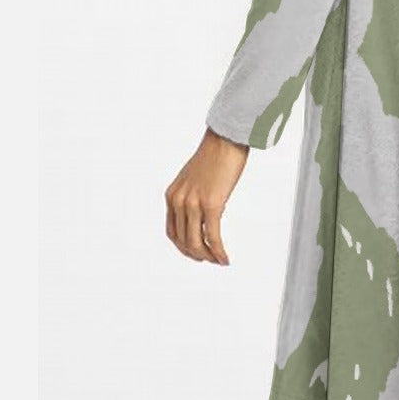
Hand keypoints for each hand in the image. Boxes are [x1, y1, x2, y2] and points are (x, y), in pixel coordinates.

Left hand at [165, 128, 248, 263]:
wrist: (226, 139)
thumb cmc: (215, 154)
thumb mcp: (194, 178)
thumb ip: (192, 195)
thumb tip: (203, 213)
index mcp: (172, 195)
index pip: (172, 232)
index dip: (183, 247)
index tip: (197, 253)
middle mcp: (179, 201)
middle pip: (183, 241)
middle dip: (197, 254)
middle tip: (210, 260)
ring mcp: (194, 203)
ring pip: (196, 243)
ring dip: (207, 256)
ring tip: (218, 260)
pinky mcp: (212, 204)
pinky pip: (213, 236)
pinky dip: (218, 251)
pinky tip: (225, 258)